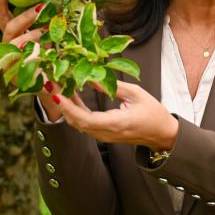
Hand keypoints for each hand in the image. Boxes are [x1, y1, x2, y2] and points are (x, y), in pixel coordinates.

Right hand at [0, 0, 57, 113]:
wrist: (57, 90)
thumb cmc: (54, 58)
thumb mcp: (52, 38)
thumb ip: (50, 21)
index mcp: (13, 35)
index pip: (1, 15)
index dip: (0, 1)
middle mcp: (8, 47)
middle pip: (10, 28)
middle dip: (27, 16)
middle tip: (44, 7)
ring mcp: (12, 63)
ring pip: (18, 44)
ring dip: (35, 35)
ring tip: (52, 31)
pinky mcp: (20, 78)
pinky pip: (27, 64)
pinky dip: (38, 57)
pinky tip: (51, 54)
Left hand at [48, 81, 179, 152]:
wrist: (161, 133)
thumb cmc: (153, 113)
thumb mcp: (136, 94)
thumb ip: (112, 86)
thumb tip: (91, 77)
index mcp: (117, 124)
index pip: (86, 119)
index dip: (69, 108)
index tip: (58, 94)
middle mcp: (107, 133)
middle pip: (77, 122)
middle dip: (62, 104)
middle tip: (52, 85)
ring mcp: (104, 136)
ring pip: (78, 124)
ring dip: (67, 107)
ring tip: (59, 87)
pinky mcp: (103, 134)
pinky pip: (84, 124)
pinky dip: (75, 111)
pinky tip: (72, 97)